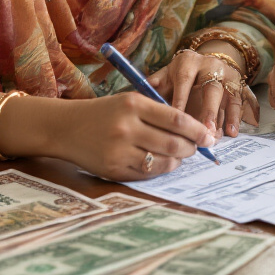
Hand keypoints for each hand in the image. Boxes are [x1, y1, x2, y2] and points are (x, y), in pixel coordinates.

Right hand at [58, 93, 213, 181]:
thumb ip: (157, 112)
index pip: (176, 119)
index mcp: (133, 105)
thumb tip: (193, 129)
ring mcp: (119, 151)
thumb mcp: (128, 101)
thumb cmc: (104, 112)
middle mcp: (126, 128)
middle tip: (197, 147)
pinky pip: (148, 174)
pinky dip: (161, 169)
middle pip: (173, 143)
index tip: (209, 136)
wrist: (66, 128)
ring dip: (178, 160)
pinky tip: (164, 162)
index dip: (197, 130)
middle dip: (191, 148)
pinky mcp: (114, 170)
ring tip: (181, 155)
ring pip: (163, 161)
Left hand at [148, 49, 257, 139]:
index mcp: (189, 62)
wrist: (206, 63)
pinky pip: (238, 102)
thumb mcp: (167, 74)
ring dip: (223, 117)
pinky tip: (232, 132)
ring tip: (216, 135)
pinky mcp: (238, 85)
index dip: (181, 100)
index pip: (185, 81)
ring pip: (227, 96)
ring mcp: (227, 75)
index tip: (175, 120)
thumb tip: (141, 94)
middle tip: (204, 131)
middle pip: (211, 88)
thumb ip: (156, 84)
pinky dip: (235, 118)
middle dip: (208, 110)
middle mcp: (210, 66)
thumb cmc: (180, 75)